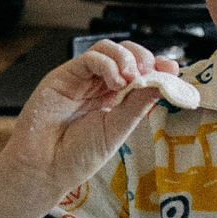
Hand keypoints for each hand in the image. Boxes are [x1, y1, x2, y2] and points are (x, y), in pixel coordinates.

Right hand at [4, 39, 173, 204]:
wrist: (45, 167)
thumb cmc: (77, 155)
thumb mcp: (117, 130)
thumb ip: (138, 104)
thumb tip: (164, 81)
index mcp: (115, 100)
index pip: (140, 72)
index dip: (156, 67)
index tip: (172, 69)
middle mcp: (99, 86)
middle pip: (126, 55)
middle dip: (143, 58)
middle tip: (149, 73)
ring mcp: (82, 79)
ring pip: (108, 50)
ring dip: (125, 58)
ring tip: (130, 77)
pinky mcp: (65, 75)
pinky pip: (89, 58)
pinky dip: (107, 63)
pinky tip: (115, 80)